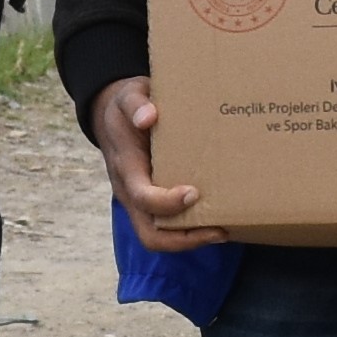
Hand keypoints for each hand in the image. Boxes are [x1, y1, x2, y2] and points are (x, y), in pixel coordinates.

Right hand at [87, 75, 217, 250]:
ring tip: (224, 231)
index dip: (167, 202)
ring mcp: (140, 202)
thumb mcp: (129, 96)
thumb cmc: (128, 107)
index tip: (194, 193)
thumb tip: (149, 117)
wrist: (113, 118)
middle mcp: (130, 192)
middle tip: (219, 230)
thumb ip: (136, 103)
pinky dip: (191, 231)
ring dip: (191, 240)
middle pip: (149, 235)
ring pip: (159, 238)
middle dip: (185, 239)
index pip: (142, 197)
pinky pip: (167, 228)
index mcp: (126, 168)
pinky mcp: (151, 204)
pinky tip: (218, 220)